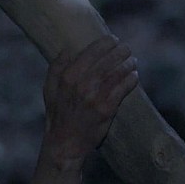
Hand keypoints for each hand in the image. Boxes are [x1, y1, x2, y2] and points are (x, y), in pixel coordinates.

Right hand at [41, 35, 138, 164]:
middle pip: (107, 60)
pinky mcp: (106, 109)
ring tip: (133, 61)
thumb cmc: (58, 115)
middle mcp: (82, 84)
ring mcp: (95, 97)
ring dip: (128, 64)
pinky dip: (131, 80)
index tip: (114, 40)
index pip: (91, 52)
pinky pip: (122, 89)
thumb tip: (68, 49)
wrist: (65, 143)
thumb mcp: (49, 89)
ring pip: (117, 73)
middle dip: (121, 52)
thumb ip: (56, 67)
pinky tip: (134, 76)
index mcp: (68, 77)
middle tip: (127, 49)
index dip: (106, 43)